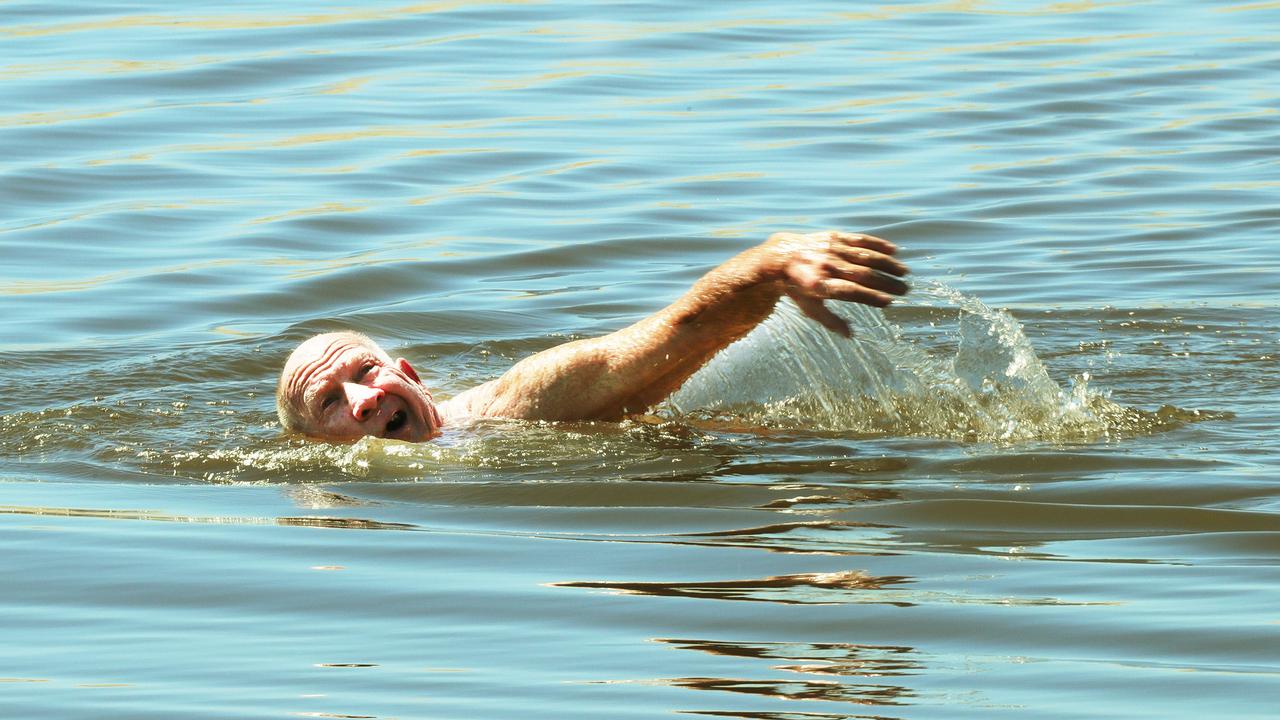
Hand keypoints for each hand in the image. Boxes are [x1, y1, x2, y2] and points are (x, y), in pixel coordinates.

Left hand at [765, 230, 908, 336]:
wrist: (780, 257)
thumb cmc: (797, 288)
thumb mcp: (808, 308)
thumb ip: (830, 320)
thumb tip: (850, 336)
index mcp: (820, 286)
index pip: (850, 292)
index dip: (870, 297)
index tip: (889, 302)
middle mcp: (826, 266)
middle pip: (862, 275)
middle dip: (886, 282)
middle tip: (905, 290)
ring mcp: (830, 250)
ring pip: (864, 256)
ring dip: (887, 263)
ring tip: (903, 272)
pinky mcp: (833, 237)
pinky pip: (858, 239)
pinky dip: (877, 244)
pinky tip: (893, 249)